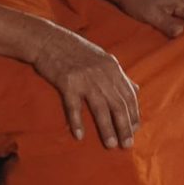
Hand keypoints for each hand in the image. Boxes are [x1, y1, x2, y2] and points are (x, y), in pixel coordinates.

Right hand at [30, 28, 141, 147]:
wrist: (47, 39)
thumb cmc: (75, 49)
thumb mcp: (102, 58)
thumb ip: (119, 75)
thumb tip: (136, 90)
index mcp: (112, 67)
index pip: (129, 95)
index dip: (133, 114)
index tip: (135, 130)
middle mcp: (102, 73)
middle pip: (118, 104)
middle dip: (124, 126)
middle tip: (127, 144)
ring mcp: (85, 78)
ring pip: (100, 108)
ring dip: (107, 128)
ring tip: (111, 145)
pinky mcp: (67, 82)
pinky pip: (74, 106)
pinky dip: (77, 122)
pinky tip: (80, 135)